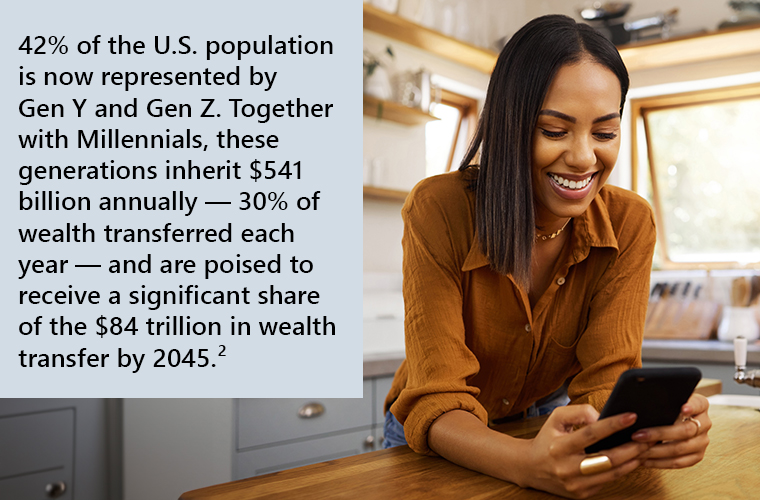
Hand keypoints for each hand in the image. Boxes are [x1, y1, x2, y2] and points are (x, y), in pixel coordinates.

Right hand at [521, 405, 649, 498]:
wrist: (530, 467)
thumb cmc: (548, 439)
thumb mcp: (556, 418)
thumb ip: (579, 412)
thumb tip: (603, 416)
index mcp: (559, 447)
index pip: (590, 434)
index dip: (612, 425)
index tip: (631, 416)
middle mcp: (566, 468)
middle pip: (607, 459)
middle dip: (631, 448)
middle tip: (647, 437)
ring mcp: (575, 484)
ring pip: (612, 473)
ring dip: (632, 461)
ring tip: (644, 448)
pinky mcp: (581, 494)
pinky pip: (607, 481)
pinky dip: (621, 470)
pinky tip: (630, 460)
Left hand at [632, 393, 710, 468]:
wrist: (677, 419)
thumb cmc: (668, 407)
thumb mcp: (668, 399)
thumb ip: (662, 400)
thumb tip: (645, 401)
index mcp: (701, 405)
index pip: (698, 404)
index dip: (691, 406)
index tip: (682, 408)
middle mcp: (705, 423)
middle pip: (686, 430)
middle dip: (659, 434)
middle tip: (639, 435)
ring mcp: (703, 441)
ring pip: (681, 448)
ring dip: (657, 451)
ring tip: (638, 450)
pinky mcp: (698, 455)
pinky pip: (680, 462)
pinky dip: (661, 463)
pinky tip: (646, 460)